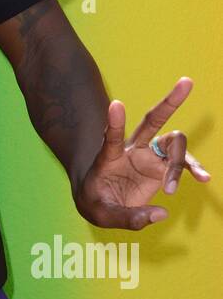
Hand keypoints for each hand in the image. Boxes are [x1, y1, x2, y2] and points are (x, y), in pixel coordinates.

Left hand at [73, 77, 209, 229]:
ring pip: (174, 144)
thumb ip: (128, 217)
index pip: (110, 137)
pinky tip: (203, 178)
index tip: (116, 104)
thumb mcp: (101, 214)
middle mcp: (131, 149)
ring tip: (169, 190)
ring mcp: (149, 156)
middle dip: (169, 102)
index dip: (114, 122)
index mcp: (108, 156)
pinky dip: (194, 169)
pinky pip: (183, 163)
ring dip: (179, 163)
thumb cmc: (96, 201)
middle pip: (152, 121)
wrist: (101, 199)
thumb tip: (161, 214)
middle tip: (187, 81)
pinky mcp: (161, 167)